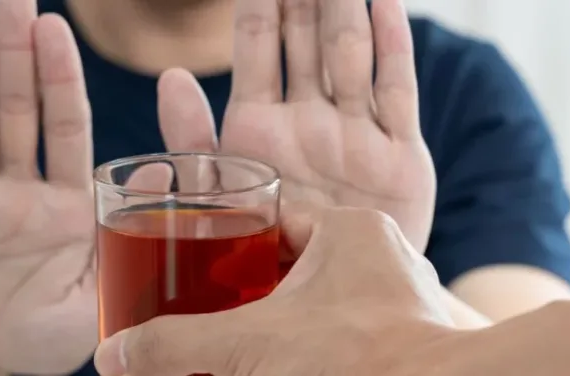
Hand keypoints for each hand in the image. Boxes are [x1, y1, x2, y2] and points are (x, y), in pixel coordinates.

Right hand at [0, 1, 95, 372]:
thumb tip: (169, 169)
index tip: (56, 29)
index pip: (64, 127)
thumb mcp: (104, 284)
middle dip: (15, 56)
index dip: (60, 78)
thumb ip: (131, 226)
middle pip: (16, 113)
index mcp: (63, 203)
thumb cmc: (51, 332)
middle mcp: (17, 193)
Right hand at [93, 207, 456, 374]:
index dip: (228, 234)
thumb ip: (176, 345)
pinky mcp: (404, 339)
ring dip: (279, 319)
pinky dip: (309, 345)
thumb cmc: (356, 359)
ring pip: (321, 300)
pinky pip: (346, 329)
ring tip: (238, 340)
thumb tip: (113, 355)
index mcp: (347, 230)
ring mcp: (397, 301)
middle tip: (207, 305)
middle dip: (248, 285)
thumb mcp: (250, 344)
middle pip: (293, 261)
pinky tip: (282, 364)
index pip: (273, 214)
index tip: (195, 256)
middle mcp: (379, 257)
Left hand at [158, 0, 434, 251]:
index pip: (256, 47)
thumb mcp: (221, 196)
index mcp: (260, 126)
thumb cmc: (271, 256)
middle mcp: (309, 119)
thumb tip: (170, 76)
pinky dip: (392, 46)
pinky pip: (396, 89)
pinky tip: (384, 2)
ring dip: (344, 8)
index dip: (257, 4)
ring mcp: (356, 131)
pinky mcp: (399, 153)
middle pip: (305, 40)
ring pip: (350, 54)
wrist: (337, 303)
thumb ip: (195, 139)